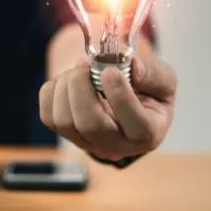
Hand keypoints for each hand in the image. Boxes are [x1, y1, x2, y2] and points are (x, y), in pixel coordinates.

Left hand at [39, 56, 176, 160]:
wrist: (122, 95)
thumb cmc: (145, 89)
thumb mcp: (162, 80)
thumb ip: (154, 74)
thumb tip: (133, 68)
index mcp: (147, 134)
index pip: (137, 128)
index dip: (121, 98)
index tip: (110, 71)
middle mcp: (116, 145)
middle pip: (90, 125)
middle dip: (82, 88)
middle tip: (86, 65)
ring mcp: (87, 143)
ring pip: (64, 121)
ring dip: (66, 86)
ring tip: (80, 70)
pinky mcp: (64, 134)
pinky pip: (47, 115)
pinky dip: (53, 90)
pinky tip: (68, 80)